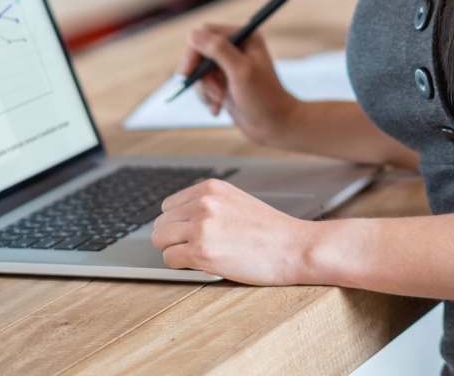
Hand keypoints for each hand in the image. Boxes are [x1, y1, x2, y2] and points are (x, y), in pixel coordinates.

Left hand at [151, 178, 317, 283]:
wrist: (293, 247)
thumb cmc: (269, 229)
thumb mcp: (235, 200)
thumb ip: (207, 203)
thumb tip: (178, 217)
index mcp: (211, 188)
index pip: (168, 205)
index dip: (177, 223)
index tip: (189, 233)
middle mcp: (203, 203)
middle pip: (161, 223)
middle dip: (172, 238)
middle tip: (192, 247)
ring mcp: (201, 227)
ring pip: (160, 240)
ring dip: (174, 251)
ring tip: (196, 255)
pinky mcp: (201, 252)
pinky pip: (169, 259)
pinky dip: (180, 264)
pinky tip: (200, 264)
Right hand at [178, 23, 299, 144]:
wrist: (275, 126)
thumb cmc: (264, 98)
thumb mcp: (240, 72)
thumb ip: (218, 50)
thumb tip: (193, 33)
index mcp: (245, 36)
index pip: (207, 33)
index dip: (195, 51)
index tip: (188, 71)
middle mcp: (237, 47)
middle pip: (200, 52)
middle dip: (202, 75)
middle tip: (212, 92)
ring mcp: (229, 65)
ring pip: (200, 70)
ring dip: (205, 88)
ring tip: (219, 101)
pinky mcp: (224, 81)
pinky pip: (203, 84)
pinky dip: (207, 97)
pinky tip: (218, 108)